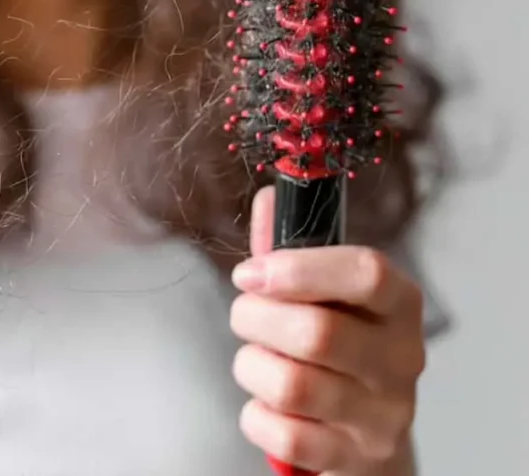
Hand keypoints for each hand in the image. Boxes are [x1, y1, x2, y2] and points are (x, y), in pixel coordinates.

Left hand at [229, 186, 424, 474]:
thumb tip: (269, 196)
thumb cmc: (337, 348)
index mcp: (399, 305)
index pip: (367, 274)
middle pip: (317, 333)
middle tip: (245, 314)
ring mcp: (382, 416)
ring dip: (252, 367)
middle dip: (256, 319)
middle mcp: (401, 360)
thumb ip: (291, 247)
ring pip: (292, 385)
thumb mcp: (324, 294)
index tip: (250, 272)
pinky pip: (282, 434)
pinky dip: (256, 415)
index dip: (299, 268)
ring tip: (257, 360)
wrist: (365, 434)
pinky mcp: (354, 459)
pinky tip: (267, 403)